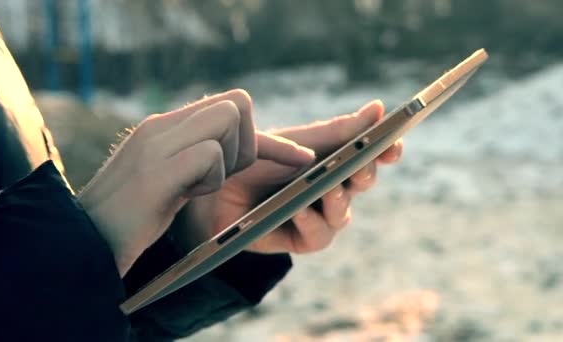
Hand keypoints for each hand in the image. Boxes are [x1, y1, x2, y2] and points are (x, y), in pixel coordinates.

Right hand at [77, 89, 314, 275]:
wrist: (83, 243)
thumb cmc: (129, 219)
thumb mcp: (168, 181)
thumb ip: (195, 159)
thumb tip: (233, 152)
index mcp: (164, 127)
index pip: (229, 106)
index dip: (265, 136)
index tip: (299, 158)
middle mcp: (161, 126)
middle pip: (237, 104)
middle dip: (248, 144)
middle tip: (221, 178)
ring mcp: (157, 144)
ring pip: (228, 119)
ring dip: (229, 161)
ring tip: (195, 188)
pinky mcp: (155, 171)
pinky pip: (210, 155)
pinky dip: (211, 180)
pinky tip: (183, 197)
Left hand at [176, 100, 402, 253]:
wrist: (212, 186)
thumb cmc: (255, 158)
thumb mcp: (298, 141)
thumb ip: (338, 131)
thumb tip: (379, 109)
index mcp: (332, 159)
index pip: (369, 156)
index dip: (386, 151)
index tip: (394, 144)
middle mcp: (329, 187)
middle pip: (361, 184)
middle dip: (364, 174)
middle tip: (359, 166)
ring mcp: (315, 214)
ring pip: (343, 214)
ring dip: (338, 202)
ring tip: (327, 191)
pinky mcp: (297, 238)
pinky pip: (318, 236)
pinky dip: (312, 223)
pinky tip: (299, 210)